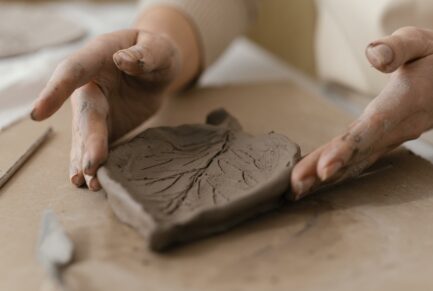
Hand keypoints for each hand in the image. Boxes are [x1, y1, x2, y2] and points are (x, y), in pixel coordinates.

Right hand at [31, 29, 180, 190]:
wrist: (158, 67)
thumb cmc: (156, 52)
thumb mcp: (158, 48)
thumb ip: (144, 54)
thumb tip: (123, 61)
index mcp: (96, 58)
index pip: (72, 72)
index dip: (56, 91)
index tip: (39, 114)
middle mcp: (89, 86)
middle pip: (84, 114)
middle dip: (86, 140)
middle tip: (89, 166)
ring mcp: (96, 108)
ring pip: (86, 135)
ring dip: (85, 158)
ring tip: (86, 182)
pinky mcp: (106, 125)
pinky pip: (96, 145)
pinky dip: (92, 163)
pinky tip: (89, 183)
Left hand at [291, 26, 432, 199]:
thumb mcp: (420, 43)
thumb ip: (398, 48)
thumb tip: (374, 55)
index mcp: (403, 103)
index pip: (371, 129)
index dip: (346, 149)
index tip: (324, 169)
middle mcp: (396, 127)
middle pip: (355, 153)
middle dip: (323, 172)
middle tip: (295, 188)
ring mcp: (391, 138)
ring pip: (356, 161)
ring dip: (325, 178)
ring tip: (298, 191)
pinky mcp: (385, 141)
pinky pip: (359, 159)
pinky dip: (338, 172)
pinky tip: (317, 182)